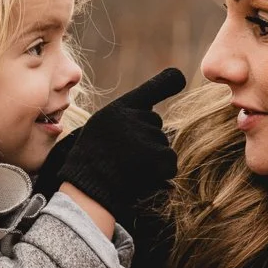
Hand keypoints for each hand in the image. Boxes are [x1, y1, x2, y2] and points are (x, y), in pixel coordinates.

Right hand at [53, 68, 185, 226]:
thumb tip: (154, 115)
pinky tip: (140, 177)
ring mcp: (147, 135)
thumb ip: (125, 119)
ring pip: (162, 144)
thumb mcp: (102, 129)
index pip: (149, 90)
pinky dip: (160, 172)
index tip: (179, 78)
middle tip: (122, 156)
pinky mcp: (158, 155)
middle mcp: (134, 117)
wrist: (88, 189)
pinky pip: (170, 161)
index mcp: (118, 109)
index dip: (167, 82)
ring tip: (127, 167)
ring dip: (151, 158)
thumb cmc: (92, 162)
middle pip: (154, 123)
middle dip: (145, 139)